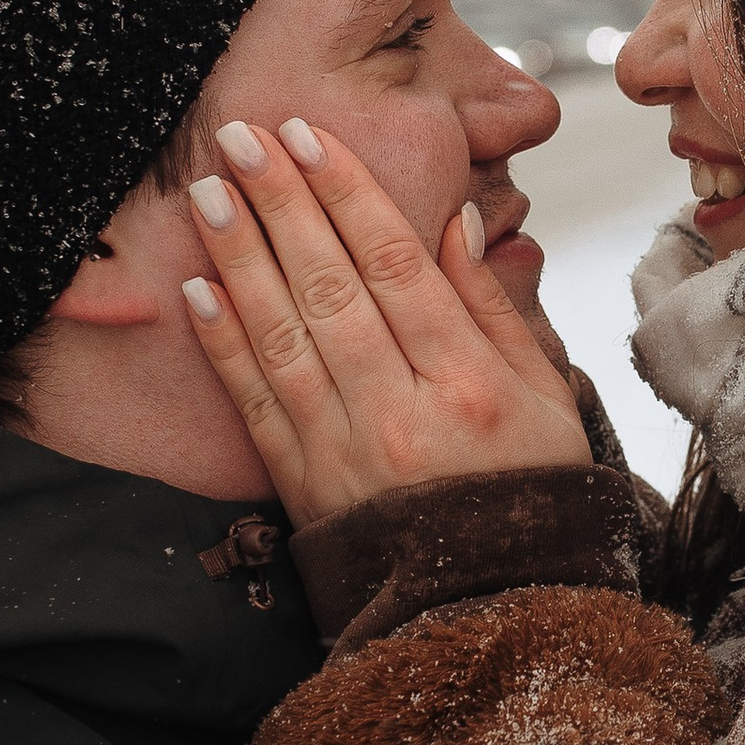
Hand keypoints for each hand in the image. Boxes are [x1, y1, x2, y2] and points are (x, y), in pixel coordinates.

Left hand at [180, 116, 589, 525]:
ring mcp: (344, 452)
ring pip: (283, 335)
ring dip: (241, 257)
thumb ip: (494, 308)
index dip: (347, 194)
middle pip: (330, 287)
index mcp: (469, 383)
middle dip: (282, 203)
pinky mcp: (303, 485)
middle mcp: (400, 413)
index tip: (311, 137)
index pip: (395, 266)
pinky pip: (255, 402)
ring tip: (211, 192)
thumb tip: (453, 222)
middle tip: (242, 137)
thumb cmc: (529, 489)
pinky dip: (224, 343)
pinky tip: (198, 288)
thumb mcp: (546, 396)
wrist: (491, 608)